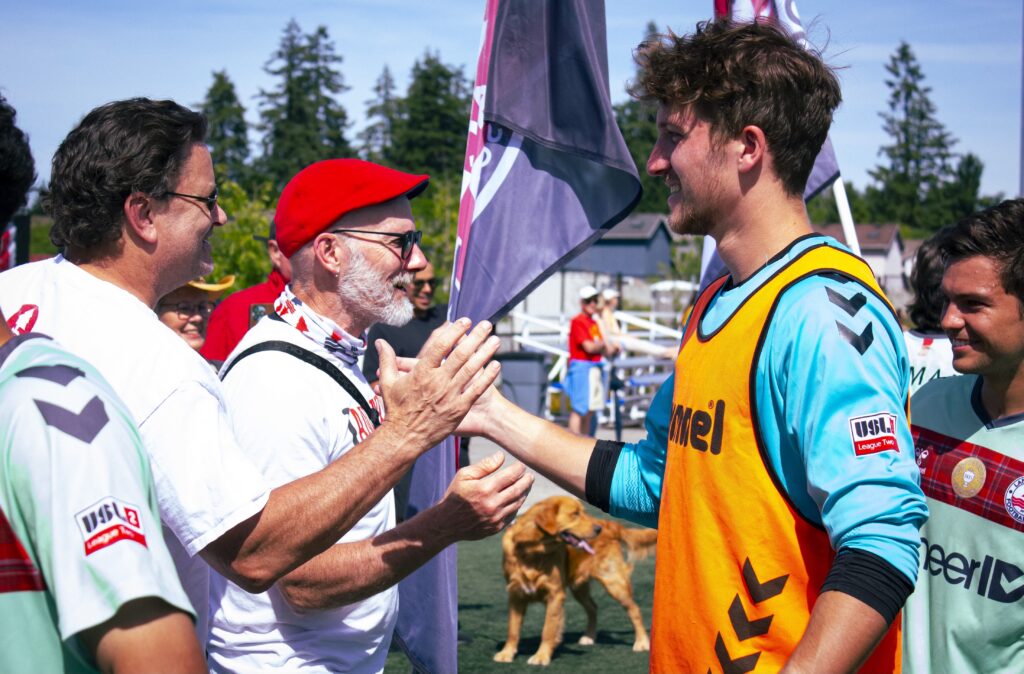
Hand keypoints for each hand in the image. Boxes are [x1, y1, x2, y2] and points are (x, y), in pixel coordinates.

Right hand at [376, 318, 501, 448]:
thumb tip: (379, 341)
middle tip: (486, 324)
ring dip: (485, 353)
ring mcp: (449, 395)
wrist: (404, 438)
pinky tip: (496, 365)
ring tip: (495, 340)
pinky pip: (476, 390)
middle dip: (475, 337)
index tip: (464, 321)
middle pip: (460, 354)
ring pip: (471, 369)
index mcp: (421, 372)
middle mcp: (437, 381)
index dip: (454, 332)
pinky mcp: (459, 409)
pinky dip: (487, 377)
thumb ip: (387, 360)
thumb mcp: (388, 382)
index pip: (440, 346)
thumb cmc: (396, 410)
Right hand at [436, 452, 532, 540]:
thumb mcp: (465, 475)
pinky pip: (512, 514)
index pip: (510, 476)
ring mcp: (495, 518)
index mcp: (485, 489)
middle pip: (517, 489)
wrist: (447, 522)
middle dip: (526, 481)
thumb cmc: (456, 495)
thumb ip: (484, 466)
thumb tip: (502, 455)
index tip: (522, 465)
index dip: (518, 469)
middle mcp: (492, 504)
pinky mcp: (496, 528)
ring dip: (524, 493)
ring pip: (517, 503)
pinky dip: (517, 505)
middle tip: (530, 476)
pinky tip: (518, 498)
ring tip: (526, 485)